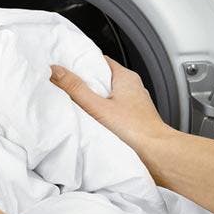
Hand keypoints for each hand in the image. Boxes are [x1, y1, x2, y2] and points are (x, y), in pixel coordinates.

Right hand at [50, 56, 174, 158]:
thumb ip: (76, 89)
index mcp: (126, 77)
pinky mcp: (134, 118)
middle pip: (103, 78)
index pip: (100, 60)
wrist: (156, 153)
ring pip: (109, 94)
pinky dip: (104, 112)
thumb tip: (57, 72)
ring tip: (79, 106)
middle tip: (69, 89)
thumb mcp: (97, 107)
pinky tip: (94, 122)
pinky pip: (115, 109)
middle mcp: (133, 87)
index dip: (82, 63)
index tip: (67, 68)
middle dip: (86, 83)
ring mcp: (135, 103)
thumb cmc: (136, 130)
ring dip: (95, 99)